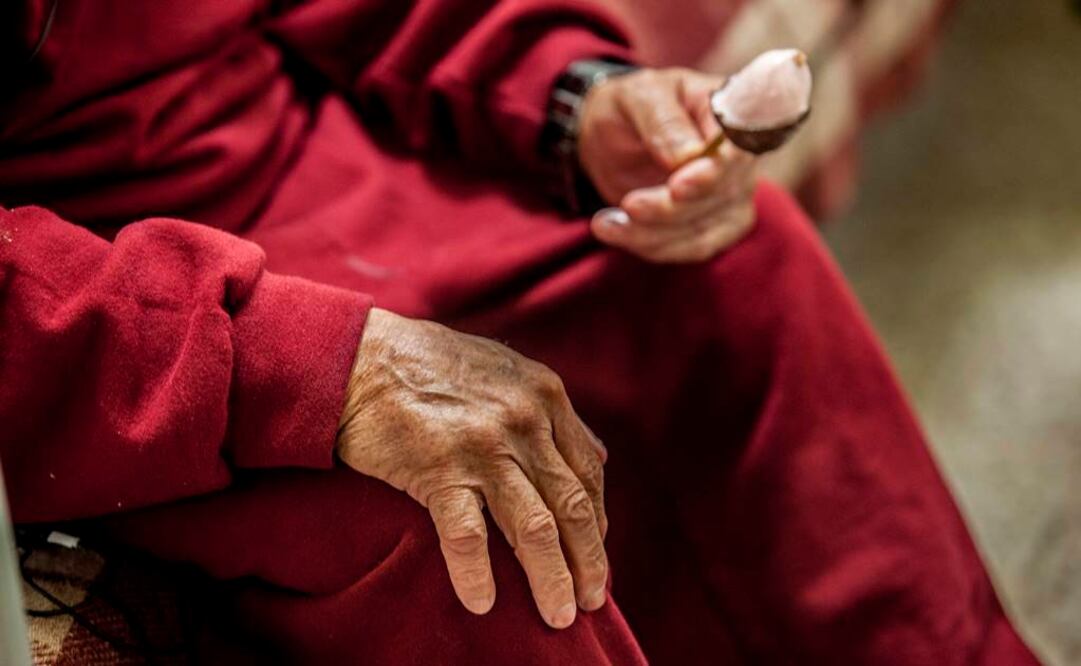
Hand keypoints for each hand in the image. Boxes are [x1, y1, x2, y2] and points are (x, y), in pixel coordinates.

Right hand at [337, 308, 608, 628]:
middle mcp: (524, 420)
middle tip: (593, 601)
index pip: (588, 472)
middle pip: (573, 505)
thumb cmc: (430, 365)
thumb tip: (597, 454)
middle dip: (588, 560)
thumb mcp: (506, 370)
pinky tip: (482, 602)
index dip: (597, 521)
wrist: (361, 356)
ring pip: (535, 527)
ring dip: (552, 578)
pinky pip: (468, 536)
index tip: (593, 555)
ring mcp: (483, 445)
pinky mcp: (439, 468)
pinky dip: (477, 575)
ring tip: (558, 615)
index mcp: (545, 395)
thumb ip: (551, 412)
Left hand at [578, 67, 756, 262]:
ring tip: (604, 224)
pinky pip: (694, 248)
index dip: (714, 173)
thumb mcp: (637, 97)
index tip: (678, 188)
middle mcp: (740, 155)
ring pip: (705, 230)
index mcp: (729, 110)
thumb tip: (688, 155)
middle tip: (629, 205)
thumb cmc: (631, 106)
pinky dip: (652, 246)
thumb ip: (662, 120)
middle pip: (720, 196)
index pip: (739, 147)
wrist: (613, 136)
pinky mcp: (716, 223)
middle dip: (670, 209)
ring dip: (653, 234)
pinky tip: (614, 231)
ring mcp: (733, 192)